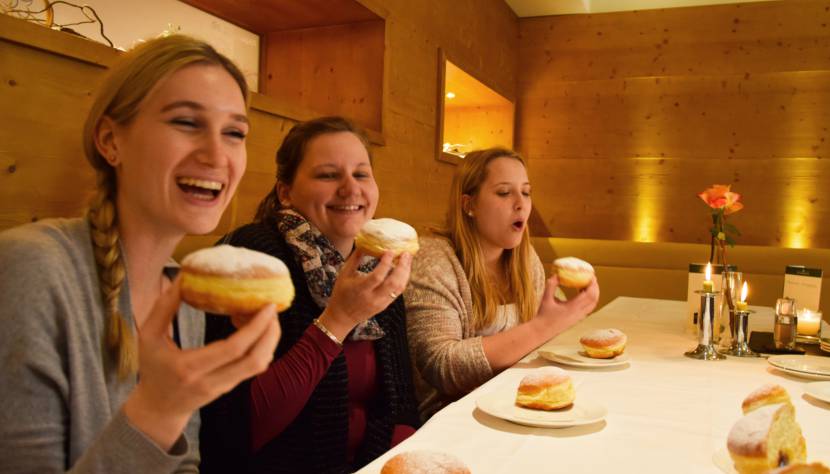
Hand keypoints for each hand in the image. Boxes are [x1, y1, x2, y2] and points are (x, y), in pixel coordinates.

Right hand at [124, 278, 279, 450]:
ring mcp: (224, 387)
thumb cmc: (152, 368)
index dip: (256, 327)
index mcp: (190, 367)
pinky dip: (261, 346)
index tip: (267, 306)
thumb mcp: (148, 337)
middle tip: (272, 308)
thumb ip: (163, 308)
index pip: (233, 349)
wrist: (158, 408)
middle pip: (255, 360)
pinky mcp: (231, 387)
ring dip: (268, 339)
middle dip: (270, 332)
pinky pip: (254, 366)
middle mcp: (211, 380)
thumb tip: (182, 278)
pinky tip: (253, 328)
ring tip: (262, 316)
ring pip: (259, 365)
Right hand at [318, 250, 411, 339]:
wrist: (342, 316)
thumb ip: (355, 258)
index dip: (385, 263)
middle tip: (405, 253)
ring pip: (399, 288)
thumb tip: (366, 242)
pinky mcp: (385, 305)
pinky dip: (402, 279)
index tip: (390, 251)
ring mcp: (381, 303)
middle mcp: (373, 297)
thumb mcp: (344, 274)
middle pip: (393, 282)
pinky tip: (403, 269)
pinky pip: (398, 292)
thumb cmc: (341, 292)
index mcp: (361, 289)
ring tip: (407, 259)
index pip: (377, 276)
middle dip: (402, 267)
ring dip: (405, 272)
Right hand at [535, 274, 599, 333]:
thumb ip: (551, 285)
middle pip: (594, 299)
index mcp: (572, 308)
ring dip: (593, 294)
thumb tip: (556, 274)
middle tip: (592, 278)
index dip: (593, 285)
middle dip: (595, 288)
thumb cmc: (543, 315)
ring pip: (592, 305)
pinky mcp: (577, 320)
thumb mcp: (546, 298)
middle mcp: (578, 313)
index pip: (589, 295)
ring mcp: (579, 317)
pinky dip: (589, 300)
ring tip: (588, 285)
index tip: (591, 276)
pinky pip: (588, 308)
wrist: (542, 330)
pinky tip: (582, 294)